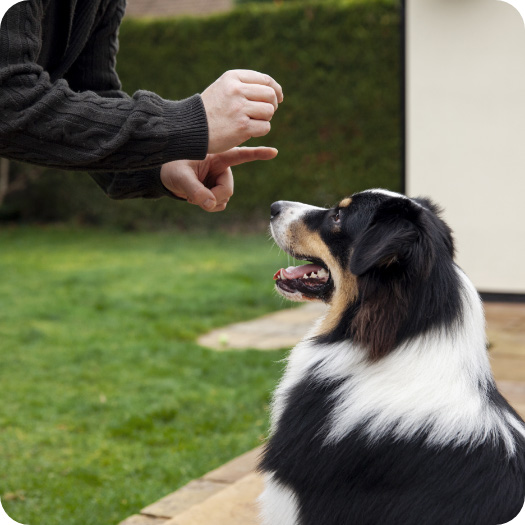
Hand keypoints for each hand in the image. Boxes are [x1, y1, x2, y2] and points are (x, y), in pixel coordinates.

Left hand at [160, 147, 277, 211]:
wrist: (164, 176)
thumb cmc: (171, 168)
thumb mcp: (179, 177)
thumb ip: (194, 191)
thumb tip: (210, 205)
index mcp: (217, 156)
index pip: (241, 154)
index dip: (258, 154)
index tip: (274, 152)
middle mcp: (221, 168)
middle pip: (228, 189)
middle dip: (214, 197)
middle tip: (196, 199)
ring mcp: (219, 180)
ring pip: (224, 199)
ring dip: (209, 202)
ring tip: (192, 195)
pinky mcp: (215, 190)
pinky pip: (219, 204)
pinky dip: (208, 205)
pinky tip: (195, 199)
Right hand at [201, 70, 283, 153]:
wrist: (191, 128)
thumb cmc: (209, 110)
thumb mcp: (223, 88)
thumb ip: (244, 85)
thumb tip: (275, 92)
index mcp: (232, 78)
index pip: (265, 80)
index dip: (276, 90)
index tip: (278, 98)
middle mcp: (236, 91)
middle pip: (270, 95)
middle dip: (272, 105)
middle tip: (265, 113)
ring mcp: (239, 109)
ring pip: (269, 111)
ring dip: (265, 119)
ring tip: (253, 122)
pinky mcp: (242, 127)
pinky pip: (265, 127)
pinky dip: (261, 130)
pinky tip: (249, 131)